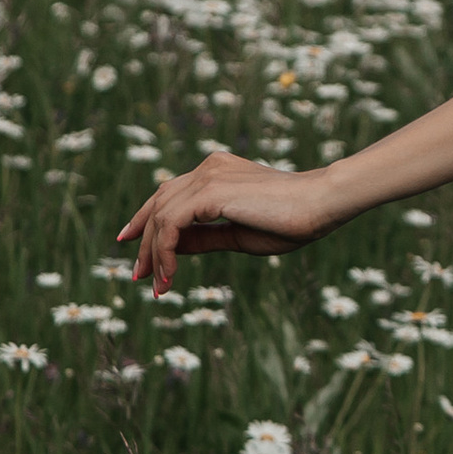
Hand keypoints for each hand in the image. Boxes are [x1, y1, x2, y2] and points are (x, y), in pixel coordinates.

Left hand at [118, 154, 329, 294]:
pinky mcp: (209, 191)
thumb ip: (203, 238)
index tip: (131, 244)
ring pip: (160, 216)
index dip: (146, 219)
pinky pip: (170, 224)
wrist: (321, 204)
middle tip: (138, 276)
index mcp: (217, 171)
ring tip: (158, 285)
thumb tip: (170, 249)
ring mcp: (207, 176)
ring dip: (154, 254)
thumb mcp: (237, 235)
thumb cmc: (290, 221)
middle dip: (144, 241)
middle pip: (158, 203)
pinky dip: (164, 252)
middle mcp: (208, 168)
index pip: (169, 193)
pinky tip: (169, 276)